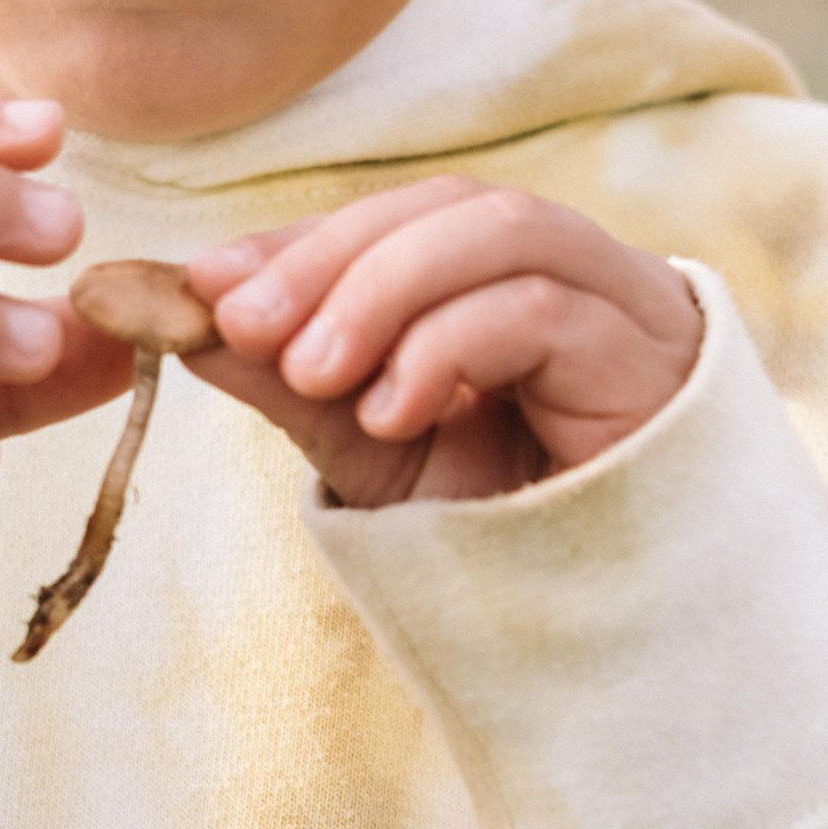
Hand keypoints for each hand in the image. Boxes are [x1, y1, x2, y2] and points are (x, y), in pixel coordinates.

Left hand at [181, 179, 699, 509]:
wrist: (610, 625)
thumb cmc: (498, 525)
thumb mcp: (369, 449)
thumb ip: (289, 381)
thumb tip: (180, 316)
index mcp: (499, 274)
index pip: (394, 217)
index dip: (298, 239)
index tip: (202, 283)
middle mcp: (569, 268)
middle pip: (445, 203)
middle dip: (329, 256)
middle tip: (243, 323)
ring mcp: (620, 303)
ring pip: (499, 231)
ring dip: (384, 288)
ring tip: (313, 371)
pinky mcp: (648, 358)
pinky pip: (542, 309)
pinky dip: (448, 344)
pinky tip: (391, 410)